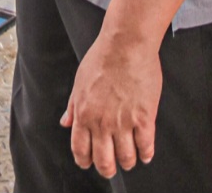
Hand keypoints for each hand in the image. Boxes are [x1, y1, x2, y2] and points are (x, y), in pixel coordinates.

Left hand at [60, 31, 160, 178]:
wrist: (126, 43)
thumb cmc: (103, 56)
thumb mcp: (80, 80)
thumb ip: (73, 104)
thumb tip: (65, 122)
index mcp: (83, 114)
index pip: (80, 150)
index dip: (85, 160)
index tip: (90, 162)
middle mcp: (101, 122)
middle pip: (103, 161)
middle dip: (107, 169)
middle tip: (111, 167)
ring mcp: (123, 122)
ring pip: (125, 158)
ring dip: (128, 162)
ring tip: (130, 159)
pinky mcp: (144, 117)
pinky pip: (146, 146)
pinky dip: (146, 153)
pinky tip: (146, 152)